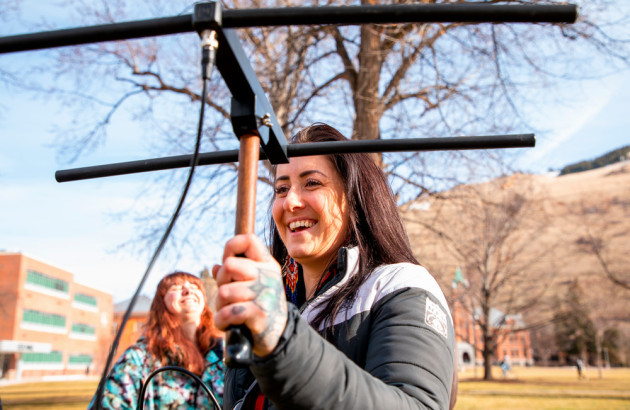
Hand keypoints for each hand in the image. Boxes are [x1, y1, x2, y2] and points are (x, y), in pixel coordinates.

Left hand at [212, 234, 287, 356]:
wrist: (278, 336)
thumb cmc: (260, 306)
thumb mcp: (253, 285)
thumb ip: (235, 274)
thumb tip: (215, 266)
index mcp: (267, 264)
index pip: (248, 240)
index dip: (231, 248)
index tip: (229, 264)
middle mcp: (268, 276)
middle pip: (229, 265)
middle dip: (221, 283)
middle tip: (228, 296)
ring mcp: (265, 294)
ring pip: (224, 292)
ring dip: (220, 306)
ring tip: (229, 312)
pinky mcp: (260, 314)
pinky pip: (227, 312)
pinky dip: (221, 322)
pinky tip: (228, 325)